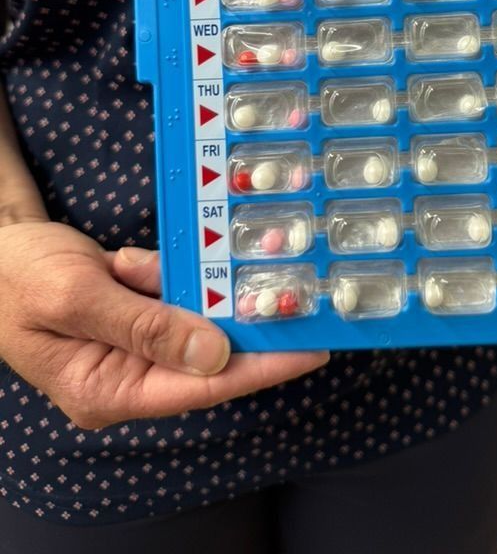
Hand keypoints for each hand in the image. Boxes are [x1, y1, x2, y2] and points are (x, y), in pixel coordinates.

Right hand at [0, 220, 328, 428]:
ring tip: (185, 266)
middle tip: (300, 299)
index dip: (261, 367)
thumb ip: (144, 325)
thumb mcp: (74, 296)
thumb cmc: (17, 277)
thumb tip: (214, 354)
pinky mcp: (138, 316)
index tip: (311, 350)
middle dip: (244, 323)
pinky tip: (125, 262)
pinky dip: (163, 271)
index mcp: (107, 389)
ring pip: (193, 318)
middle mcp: (127, 375)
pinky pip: (171, 294)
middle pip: (207, 356)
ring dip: (194, 287)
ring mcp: (134, 345)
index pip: (201, 387)